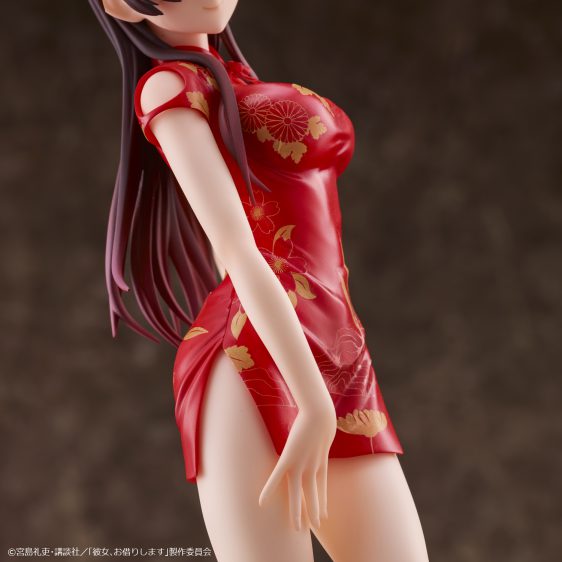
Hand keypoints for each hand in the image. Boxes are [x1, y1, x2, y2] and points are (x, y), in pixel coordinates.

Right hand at [258, 403, 336, 530]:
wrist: (321, 414)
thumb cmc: (322, 417)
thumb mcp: (324, 430)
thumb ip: (320, 437)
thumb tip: (320, 433)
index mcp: (321, 461)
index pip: (322, 486)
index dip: (322, 501)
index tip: (324, 515)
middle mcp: (312, 467)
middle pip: (312, 493)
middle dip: (313, 511)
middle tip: (314, 527)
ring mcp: (300, 464)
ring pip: (298, 493)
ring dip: (297, 511)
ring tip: (297, 529)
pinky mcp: (288, 458)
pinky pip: (276, 478)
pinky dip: (269, 489)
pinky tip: (261, 502)